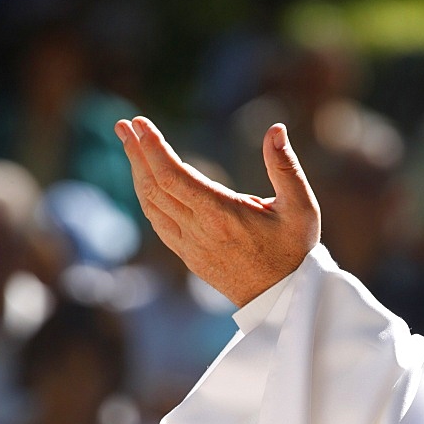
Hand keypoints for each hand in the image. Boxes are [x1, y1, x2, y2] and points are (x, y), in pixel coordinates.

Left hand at [115, 116, 320, 305]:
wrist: (283, 300)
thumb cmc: (295, 250)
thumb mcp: (300, 206)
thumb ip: (285, 166)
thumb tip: (276, 129)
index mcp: (221, 214)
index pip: (173, 176)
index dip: (152, 148)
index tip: (138, 123)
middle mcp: (199, 231)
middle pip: (154, 187)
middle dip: (135, 153)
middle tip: (123, 125)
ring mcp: (190, 247)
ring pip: (151, 206)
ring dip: (137, 173)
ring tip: (129, 145)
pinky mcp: (189, 257)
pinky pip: (159, 223)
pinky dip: (147, 198)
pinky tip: (146, 181)